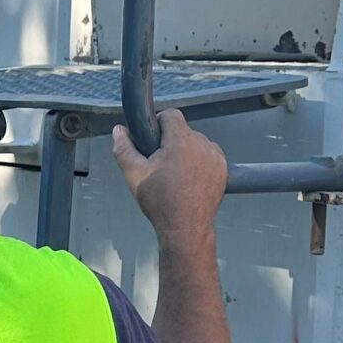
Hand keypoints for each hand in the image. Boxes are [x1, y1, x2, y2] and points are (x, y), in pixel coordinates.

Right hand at [111, 110, 226, 242]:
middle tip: (161, 164)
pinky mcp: (223, 168)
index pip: (171, 115)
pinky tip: (189, 178)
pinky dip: (199, 161)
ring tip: (175, 174)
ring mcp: (215, 157)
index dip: (159, 123)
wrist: (185, 227)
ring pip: (196, 142)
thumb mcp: (134, 175)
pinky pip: (208, 155)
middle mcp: (202, 145)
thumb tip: (119, 131)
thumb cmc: (161, 203)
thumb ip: (124, 149)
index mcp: (180, 142)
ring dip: (186, 151)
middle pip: (183, 130)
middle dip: (171, 141)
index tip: (153, 140)